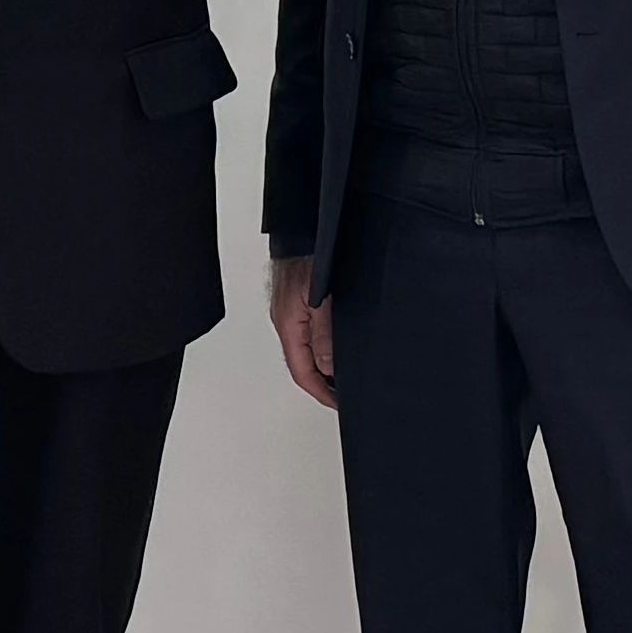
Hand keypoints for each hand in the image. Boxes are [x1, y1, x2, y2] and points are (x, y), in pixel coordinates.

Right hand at [267, 249, 336, 409]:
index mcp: (288, 325)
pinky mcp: (300, 301)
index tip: (339, 404)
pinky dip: (324, 346)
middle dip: (323, 384)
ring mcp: (292, 311)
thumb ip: (324, 334)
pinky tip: (337, 347)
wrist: (303, 228)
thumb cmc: (310, 253)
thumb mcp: (321, 298)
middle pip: (303, 364)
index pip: (302, 372)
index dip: (322, 393)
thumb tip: (328, 367)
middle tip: (344, 396)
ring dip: (325, 365)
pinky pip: (310, 332)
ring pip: (307, 349)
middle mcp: (287, 321)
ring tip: (344, 377)